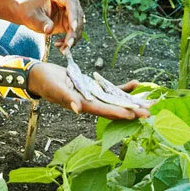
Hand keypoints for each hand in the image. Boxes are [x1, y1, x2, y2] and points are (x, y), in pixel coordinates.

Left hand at [17, 0, 83, 52]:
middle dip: (74, 31)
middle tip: (68, 45)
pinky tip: (60, 46)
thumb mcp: (32, 17)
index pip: (70, 2)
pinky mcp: (70, 19)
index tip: (73, 28)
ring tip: (63, 49)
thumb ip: (41, 22)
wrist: (27, 13)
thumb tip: (49, 30)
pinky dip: (70, 40)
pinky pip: (75, 31)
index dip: (73, 15)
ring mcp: (70, 9)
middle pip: (77, 14)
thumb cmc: (28, 12)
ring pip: (79, 24)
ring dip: (73, 38)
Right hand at [28, 62, 148, 119]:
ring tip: (148, 102)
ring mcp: (92, 95)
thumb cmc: (45, 82)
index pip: (104, 111)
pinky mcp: (92, 87)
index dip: (119, 113)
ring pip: (115, 100)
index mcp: (82, 105)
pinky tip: (135, 85)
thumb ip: (67, 99)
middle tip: (149, 113)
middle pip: (114, 108)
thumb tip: (78, 109)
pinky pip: (110, 89)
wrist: (40, 75)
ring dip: (130, 101)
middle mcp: (89, 102)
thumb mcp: (55, 89)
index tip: (134, 116)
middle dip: (131, 110)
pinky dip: (122, 88)